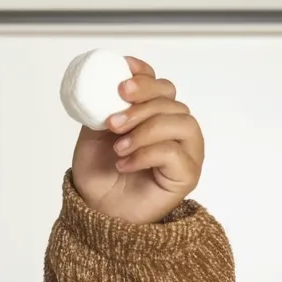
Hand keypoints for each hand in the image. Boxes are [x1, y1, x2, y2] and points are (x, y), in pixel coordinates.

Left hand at [70, 56, 203, 224]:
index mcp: (154, 115)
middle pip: (171, 100)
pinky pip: (174, 152)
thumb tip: (103, 84)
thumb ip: (103, 107)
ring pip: (180, 121)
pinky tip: (124, 163)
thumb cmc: (100, 172)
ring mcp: (186, 151)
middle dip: (142, 102)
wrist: (98, 209)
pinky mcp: (188, 174)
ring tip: (119, 146)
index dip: (145, 75)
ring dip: (145, 129)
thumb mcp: (94, 132)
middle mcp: (175, 129)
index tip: (123, 71)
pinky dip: (145, 153)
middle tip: (113, 119)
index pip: (160, 86)